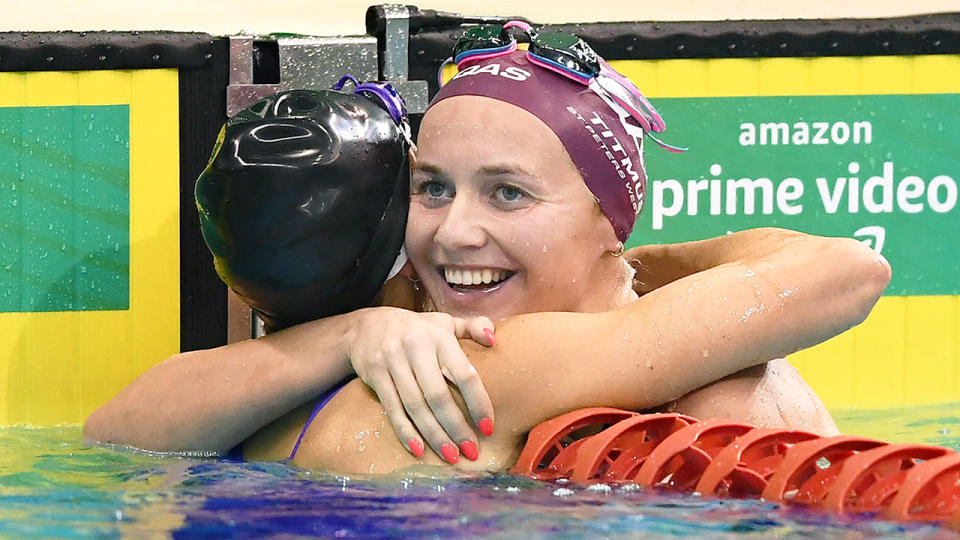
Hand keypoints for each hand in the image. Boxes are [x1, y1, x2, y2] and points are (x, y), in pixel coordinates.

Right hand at [347, 307, 495, 462]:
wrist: (366, 325)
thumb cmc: (418, 330)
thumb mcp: (446, 322)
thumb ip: (474, 327)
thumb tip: (493, 340)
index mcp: (440, 336)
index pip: (464, 373)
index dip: (477, 402)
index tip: (488, 428)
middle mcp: (416, 348)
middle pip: (438, 396)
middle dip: (456, 427)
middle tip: (471, 452)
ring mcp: (393, 362)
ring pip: (415, 406)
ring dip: (434, 435)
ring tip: (451, 456)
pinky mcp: (375, 375)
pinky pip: (392, 408)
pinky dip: (405, 431)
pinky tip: (418, 450)